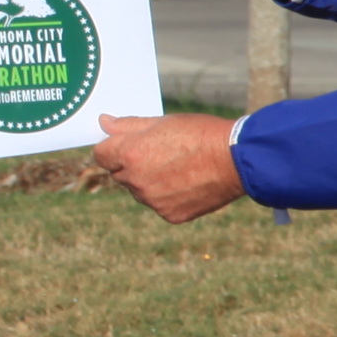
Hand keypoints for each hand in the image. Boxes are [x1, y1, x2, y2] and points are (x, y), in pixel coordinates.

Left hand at [94, 111, 242, 222]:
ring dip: (149, 182)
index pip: (100, 155)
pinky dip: (168, 197)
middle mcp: (136, 180)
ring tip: (179, 168)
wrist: (237, 159)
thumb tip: (103, 123)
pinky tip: (188, 183)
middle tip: (162, 155)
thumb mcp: (162, 122)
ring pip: (139, 191)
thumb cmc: (200, 134)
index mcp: (129, 154)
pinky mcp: (169, 215)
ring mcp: (152, 200)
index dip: (113, 148)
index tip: (128, 145)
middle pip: (119, 174)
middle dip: (132, 165)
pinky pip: (159, 205)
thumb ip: (128, 126)